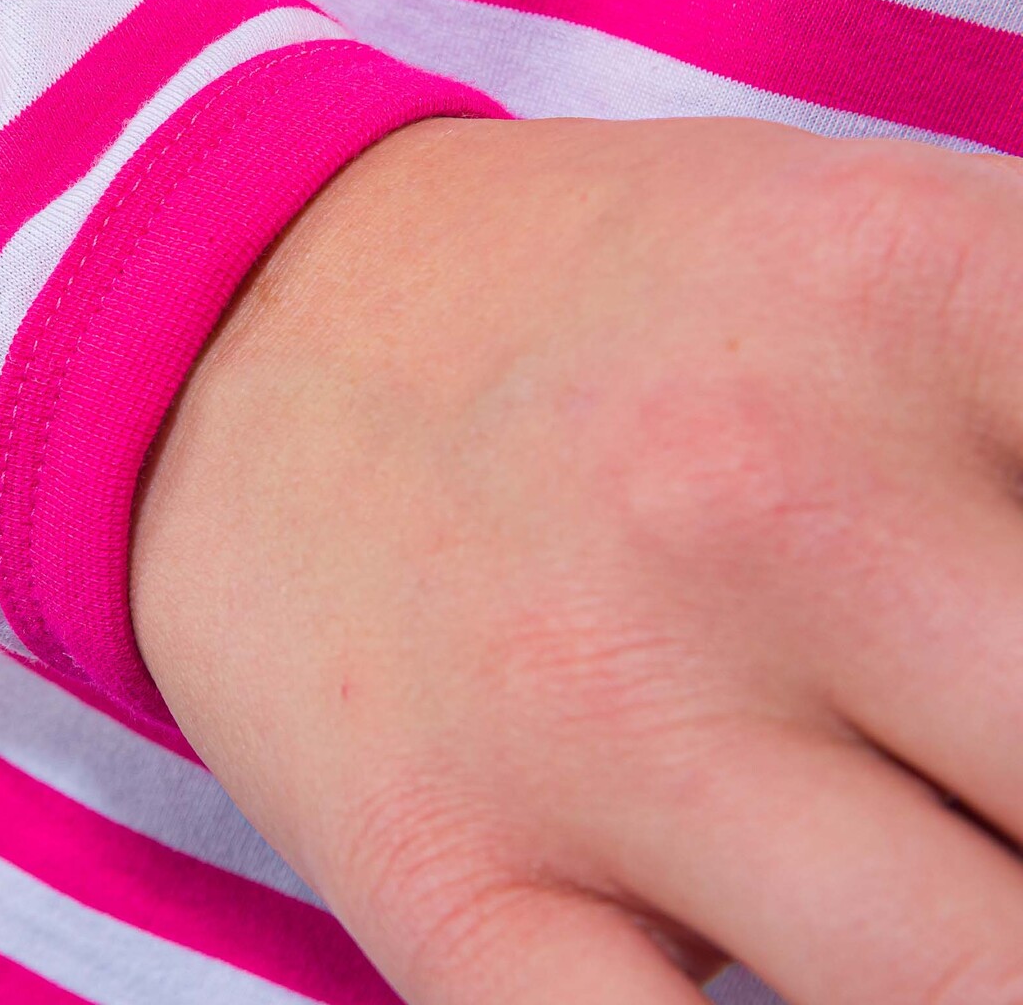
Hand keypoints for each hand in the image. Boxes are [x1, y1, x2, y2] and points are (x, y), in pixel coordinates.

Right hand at [132, 116, 1022, 1003]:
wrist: (231, 324)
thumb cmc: (602, 302)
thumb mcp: (892, 246)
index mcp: (921, 299)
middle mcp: (773, 507)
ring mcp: (600, 712)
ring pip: (968, 990)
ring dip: (995, 952)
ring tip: (960, 895)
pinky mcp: (443, 867)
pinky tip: (800, 991)